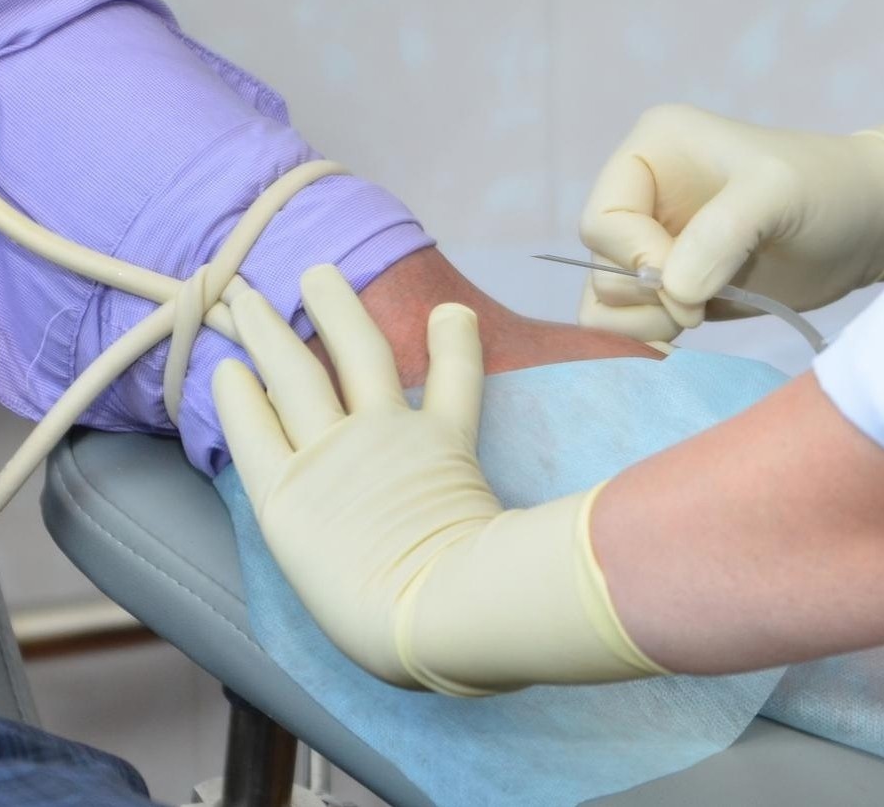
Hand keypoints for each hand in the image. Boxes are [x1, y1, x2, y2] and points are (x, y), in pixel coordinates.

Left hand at [214, 265, 664, 693]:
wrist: (443, 610)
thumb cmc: (501, 589)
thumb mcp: (551, 532)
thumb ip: (588, 502)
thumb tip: (661, 456)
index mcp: (450, 448)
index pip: (457, 378)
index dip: (452, 341)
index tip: (448, 310)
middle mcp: (391, 438)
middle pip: (359, 352)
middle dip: (335, 308)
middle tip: (316, 273)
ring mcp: (338, 459)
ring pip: (299, 372)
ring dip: (274, 328)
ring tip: (249, 293)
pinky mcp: (289, 493)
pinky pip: (256, 429)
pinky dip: (240, 393)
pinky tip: (222, 367)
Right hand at [578, 103, 883, 341]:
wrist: (868, 226)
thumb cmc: (827, 190)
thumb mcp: (777, 193)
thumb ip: (721, 234)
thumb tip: (673, 291)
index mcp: (652, 150)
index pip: (602, 221)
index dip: (636, 261)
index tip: (689, 285)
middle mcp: (644, 194)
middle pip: (599, 265)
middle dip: (645, 295)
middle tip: (700, 306)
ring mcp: (657, 243)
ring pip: (606, 300)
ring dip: (644, 322)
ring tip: (699, 316)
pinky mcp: (674, 287)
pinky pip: (629, 322)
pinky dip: (647, 337)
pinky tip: (688, 335)